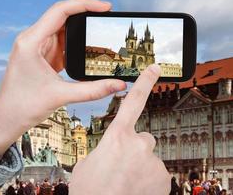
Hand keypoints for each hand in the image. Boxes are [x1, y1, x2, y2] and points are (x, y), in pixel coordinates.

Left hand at [0, 0, 125, 160]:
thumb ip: (93, 90)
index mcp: (31, 42)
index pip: (60, 11)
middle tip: (106, 19)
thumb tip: (118, 85)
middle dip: (86, 15)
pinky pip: (61, 43)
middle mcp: (32, 39)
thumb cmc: (23, 106)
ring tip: (100, 35)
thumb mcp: (61, 96)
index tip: (106, 7)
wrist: (7, 117)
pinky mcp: (42, 56)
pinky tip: (87, 50)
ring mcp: (37, 47)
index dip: (85, 4)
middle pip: (62, 17)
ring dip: (81, 32)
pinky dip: (75, 45)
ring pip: (63, 30)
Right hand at [69, 65, 170, 194]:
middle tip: (122, 164)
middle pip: (143, 138)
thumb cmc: (90, 191)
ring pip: (148, 157)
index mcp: (117, 137)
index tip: (156, 69)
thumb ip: (104, 150)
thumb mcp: (88, 163)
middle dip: (135, 147)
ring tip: (126, 180)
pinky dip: (148, 179)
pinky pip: (156, 172)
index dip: (145, 83)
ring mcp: (154, 162)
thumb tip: (111, 152)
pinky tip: (135, 188)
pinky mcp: (164, 178)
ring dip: (140, 165)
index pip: (134, 101)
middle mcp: (139, 145)